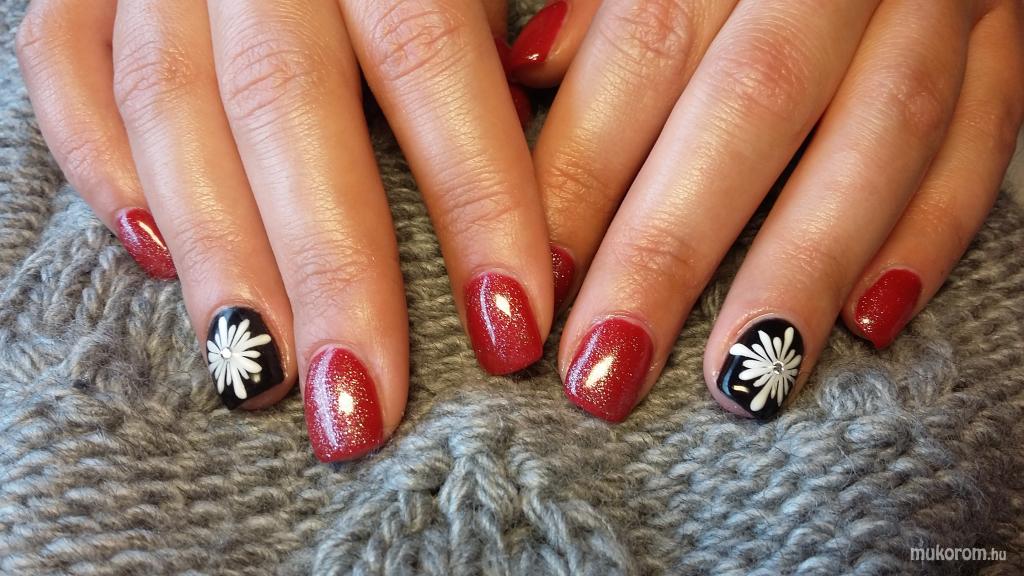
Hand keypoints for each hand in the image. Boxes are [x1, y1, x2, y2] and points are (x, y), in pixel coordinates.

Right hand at [17, 0, 553, 460]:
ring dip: (217, 254)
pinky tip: (152, 256)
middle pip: (286, 109)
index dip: (475, 199)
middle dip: (328, 270)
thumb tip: (553, 105)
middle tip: (362, 411)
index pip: (429, 59)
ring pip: (169, 106)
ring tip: (261, 378)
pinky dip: (99, 161)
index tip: (511, 328)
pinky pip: (67, 64)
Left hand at [511, 0, 1023, 420]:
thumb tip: (526, 74)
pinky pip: (988, 131)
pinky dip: (934, 229)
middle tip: (604, 372)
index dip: (580, 171)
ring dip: (804, 266)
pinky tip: (874, 320)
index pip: (645, 48)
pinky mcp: (1004, 25)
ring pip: (881, 132)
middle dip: (671, 248)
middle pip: (748, 106)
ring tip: (736, 381)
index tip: (529, 284)